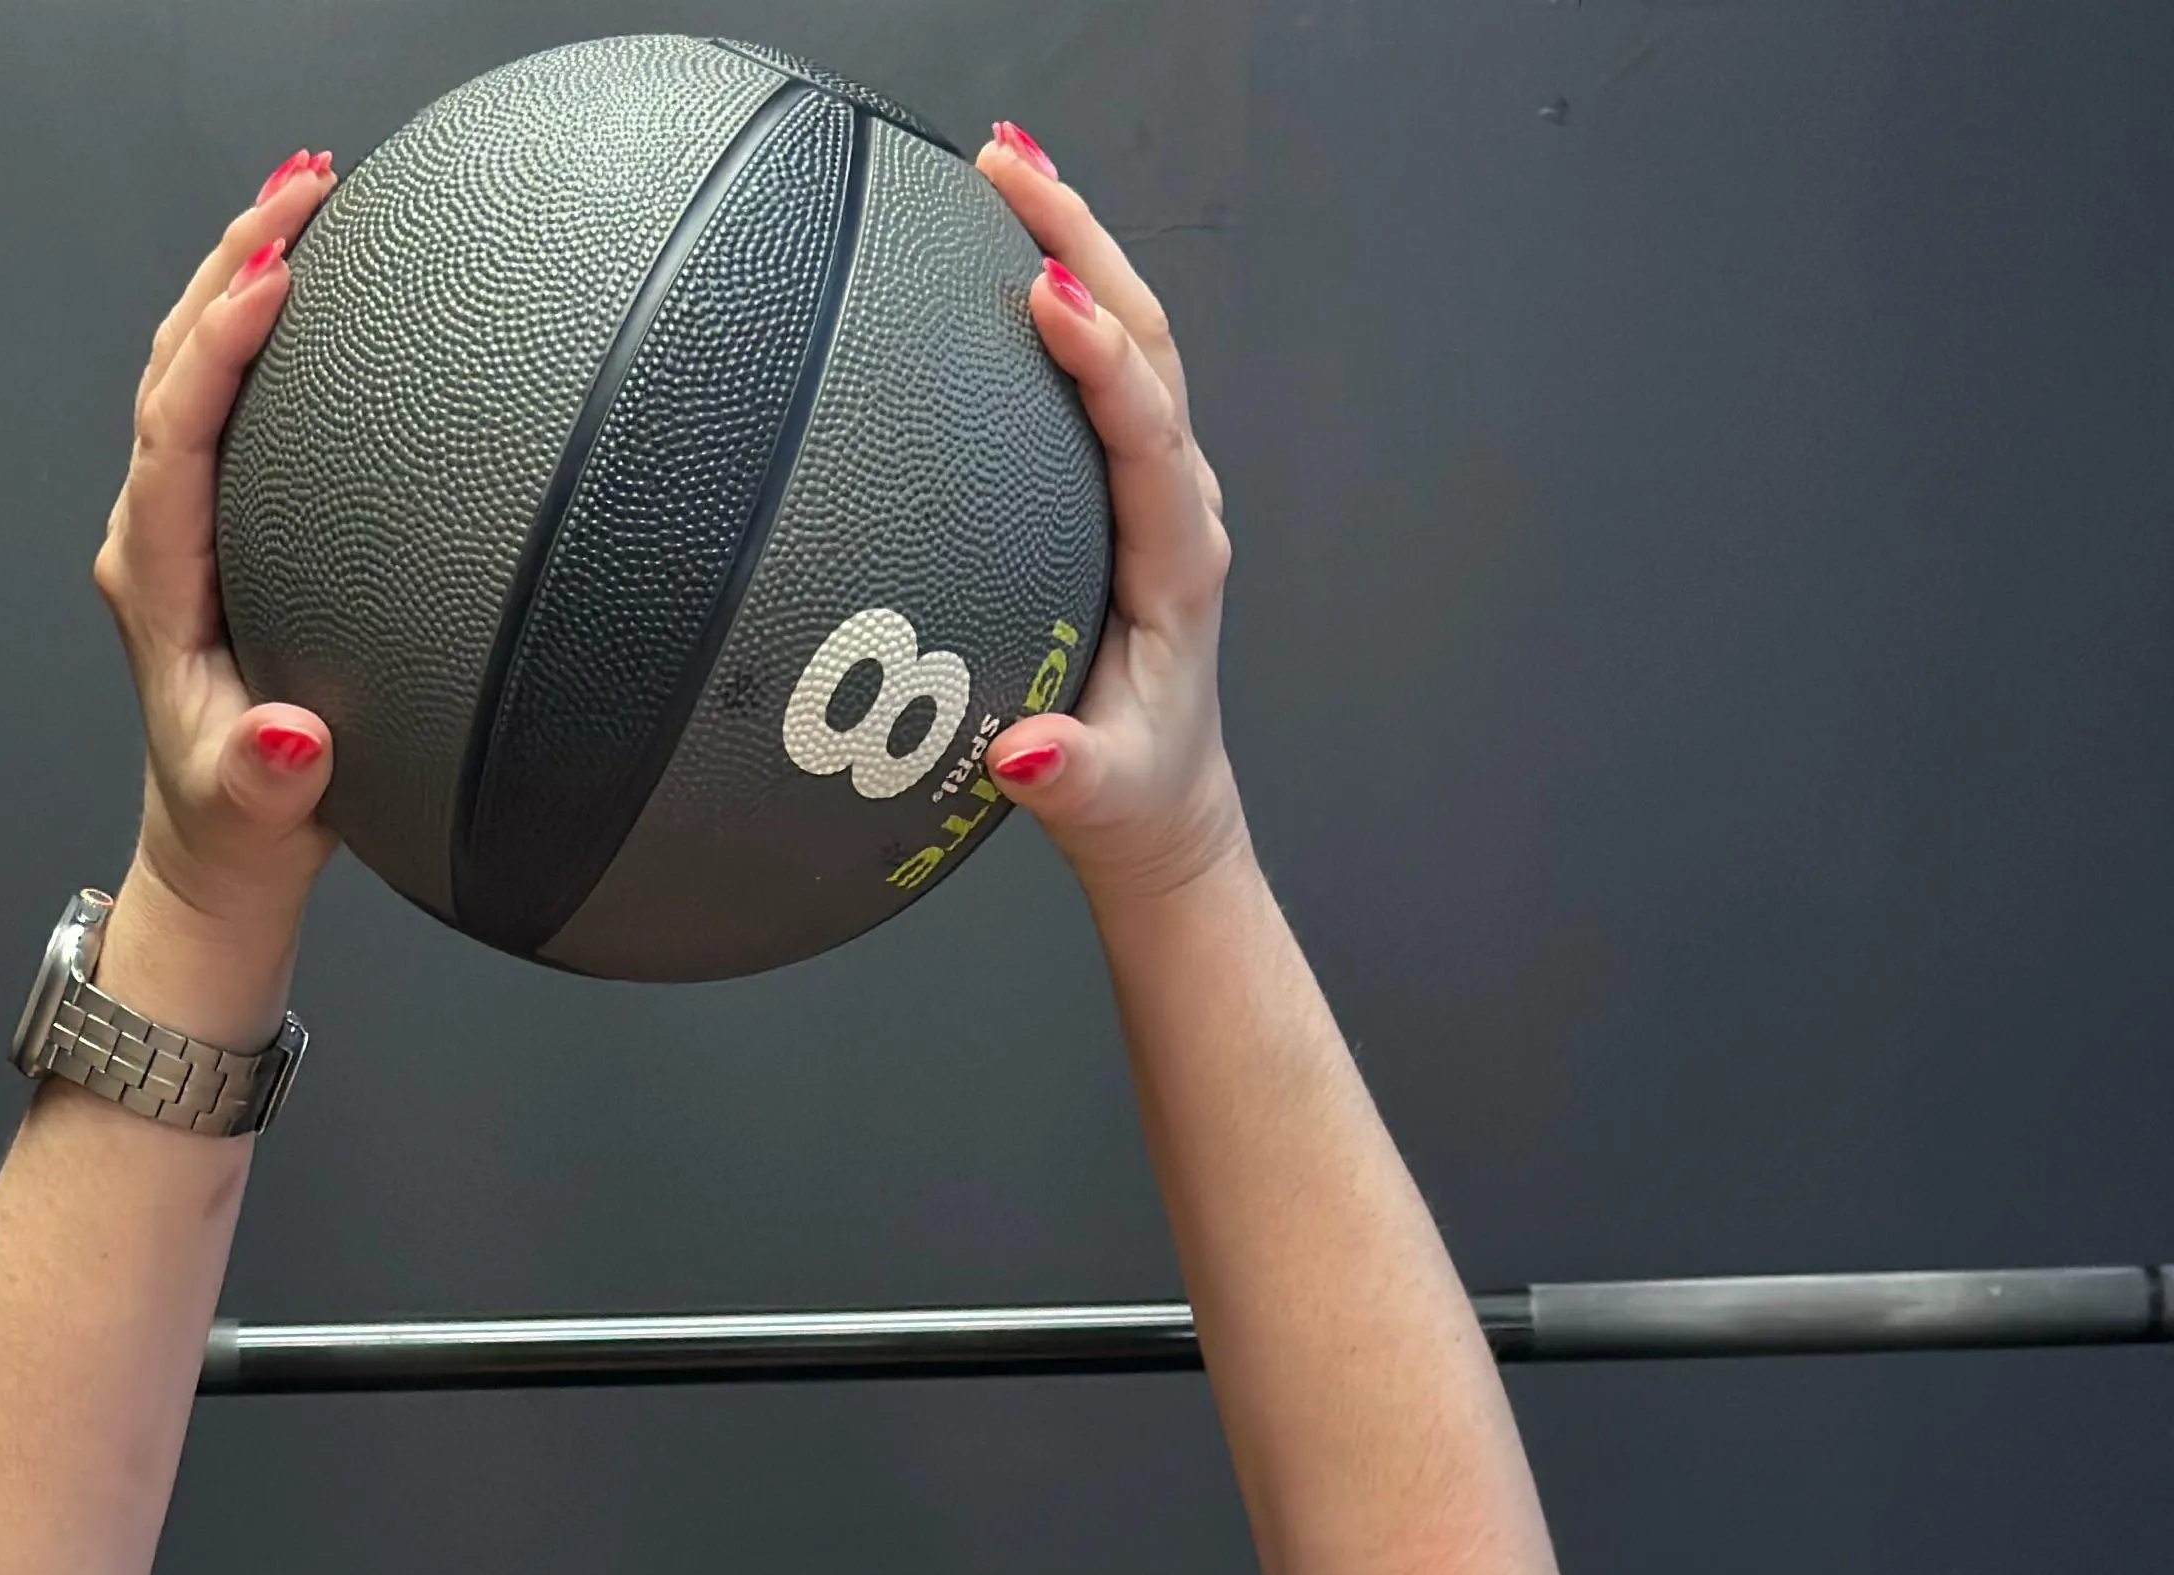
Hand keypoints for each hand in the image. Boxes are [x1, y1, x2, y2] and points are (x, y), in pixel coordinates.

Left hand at [92, 157, 342, 942]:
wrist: (221, 843)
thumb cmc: (239, 824)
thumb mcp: (257, 814)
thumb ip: (270, 778)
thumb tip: (286, 738)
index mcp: (155, 582)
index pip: (174, 434)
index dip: (218, 352)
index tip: (275, 286)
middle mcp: (151, 533)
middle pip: (172, 364)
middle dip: (232, 266)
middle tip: (303, 192)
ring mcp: (174, 519)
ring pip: (187, 363)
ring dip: (239, 273)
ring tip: (303, 197)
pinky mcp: (207, 517)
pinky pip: (218, 394)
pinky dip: (253, 321)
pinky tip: (301, 275)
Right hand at [973, 129, 1247, 905]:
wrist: (1162, 798)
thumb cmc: (1130, 789)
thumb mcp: (1099, 797)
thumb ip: (1067, 777)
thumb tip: (1025, 755)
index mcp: (1177, 559)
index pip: (1145, 429)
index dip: (1099, 356)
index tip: (1045, 290)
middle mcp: (1179, 498)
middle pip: (1146, 334)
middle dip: (1081, 240)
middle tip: (1007, 167)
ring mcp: (1158, 478)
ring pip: (1132, 329)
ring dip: (1073, 240)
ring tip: (1005, 165)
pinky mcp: (1127, 476)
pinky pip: (1104, 360)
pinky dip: (1064, 286)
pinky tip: (1009, 244)